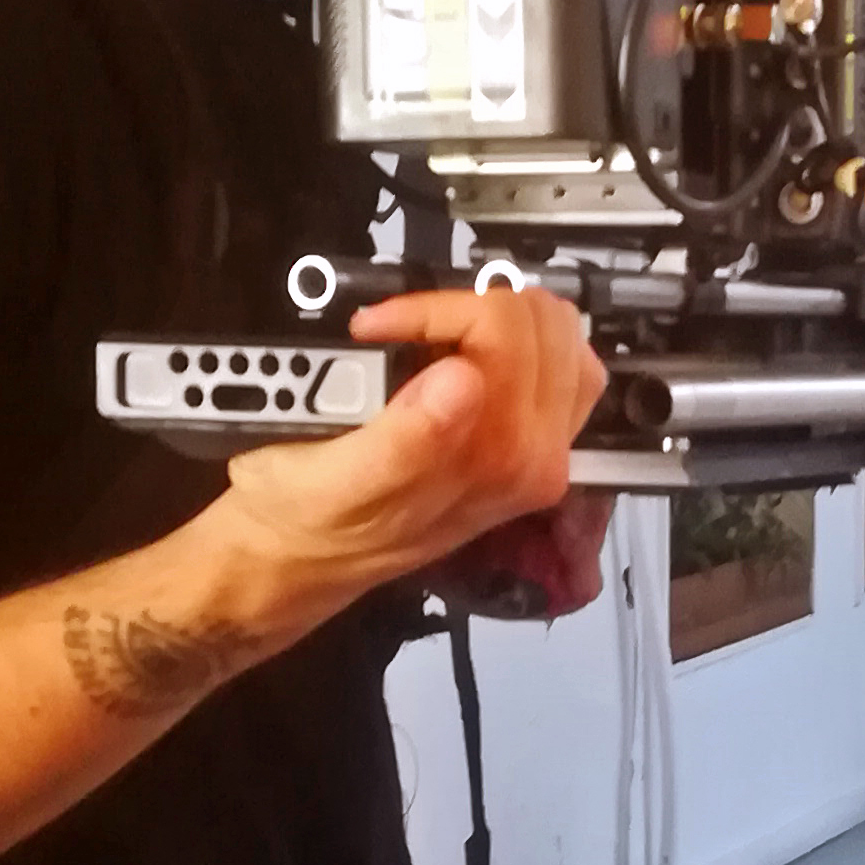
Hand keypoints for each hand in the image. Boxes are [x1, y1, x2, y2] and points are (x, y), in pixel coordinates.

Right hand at [208, 286, 606, 613]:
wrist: (303, 558)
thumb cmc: (307, 517)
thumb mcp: (334, 481)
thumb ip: (404, 440)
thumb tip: (463, 378)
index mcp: (497, 462)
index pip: (504, 329)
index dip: (434, 309)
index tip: (375, 327)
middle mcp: (534, 459)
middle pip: (543, 324)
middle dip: (468, 306)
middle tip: (403, 327)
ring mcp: (540, 451)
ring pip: (562, 338)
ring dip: (499, 317)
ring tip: (433, 334)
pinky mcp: (532, 443)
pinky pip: (560, 365)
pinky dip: (518, 339)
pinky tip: (468, 349)